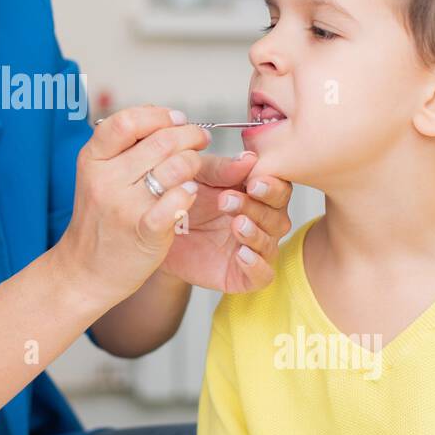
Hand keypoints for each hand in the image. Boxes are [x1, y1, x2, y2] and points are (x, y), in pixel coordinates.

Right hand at [52, 106, 209, 312]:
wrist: (85, 271)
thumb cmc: (100, 220)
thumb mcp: (97, 176)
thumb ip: (123, 148)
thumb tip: (162, 118)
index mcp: (92, 159)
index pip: (127, 121)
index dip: (159, 115)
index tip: (177, 119)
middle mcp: (105, 179)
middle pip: (160, 141)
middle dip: (189, 136)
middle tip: (199, 140)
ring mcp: (123, 205)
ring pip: (175, 167)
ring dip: (194, 163)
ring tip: (194, 169)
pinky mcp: (143, 230)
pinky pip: (177, 200)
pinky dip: (189, 193)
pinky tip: (189, 194)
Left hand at [159, 149, 292, 292]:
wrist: (156, 231)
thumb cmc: (182, 197)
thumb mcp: (197, 176)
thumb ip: (221, 168)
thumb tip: (249, 159)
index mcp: (257, 193)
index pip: (278, 188)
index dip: (270, 186)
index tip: (252, 182)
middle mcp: (262, 221)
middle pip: (278, 216)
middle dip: (256, 207)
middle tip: (226, 200)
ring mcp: (254, 249)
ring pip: (271, 243)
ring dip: (255, 233)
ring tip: (236, 224)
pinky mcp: (243, 275)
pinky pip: (262, 274)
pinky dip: (257, 265)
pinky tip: (242, 254)